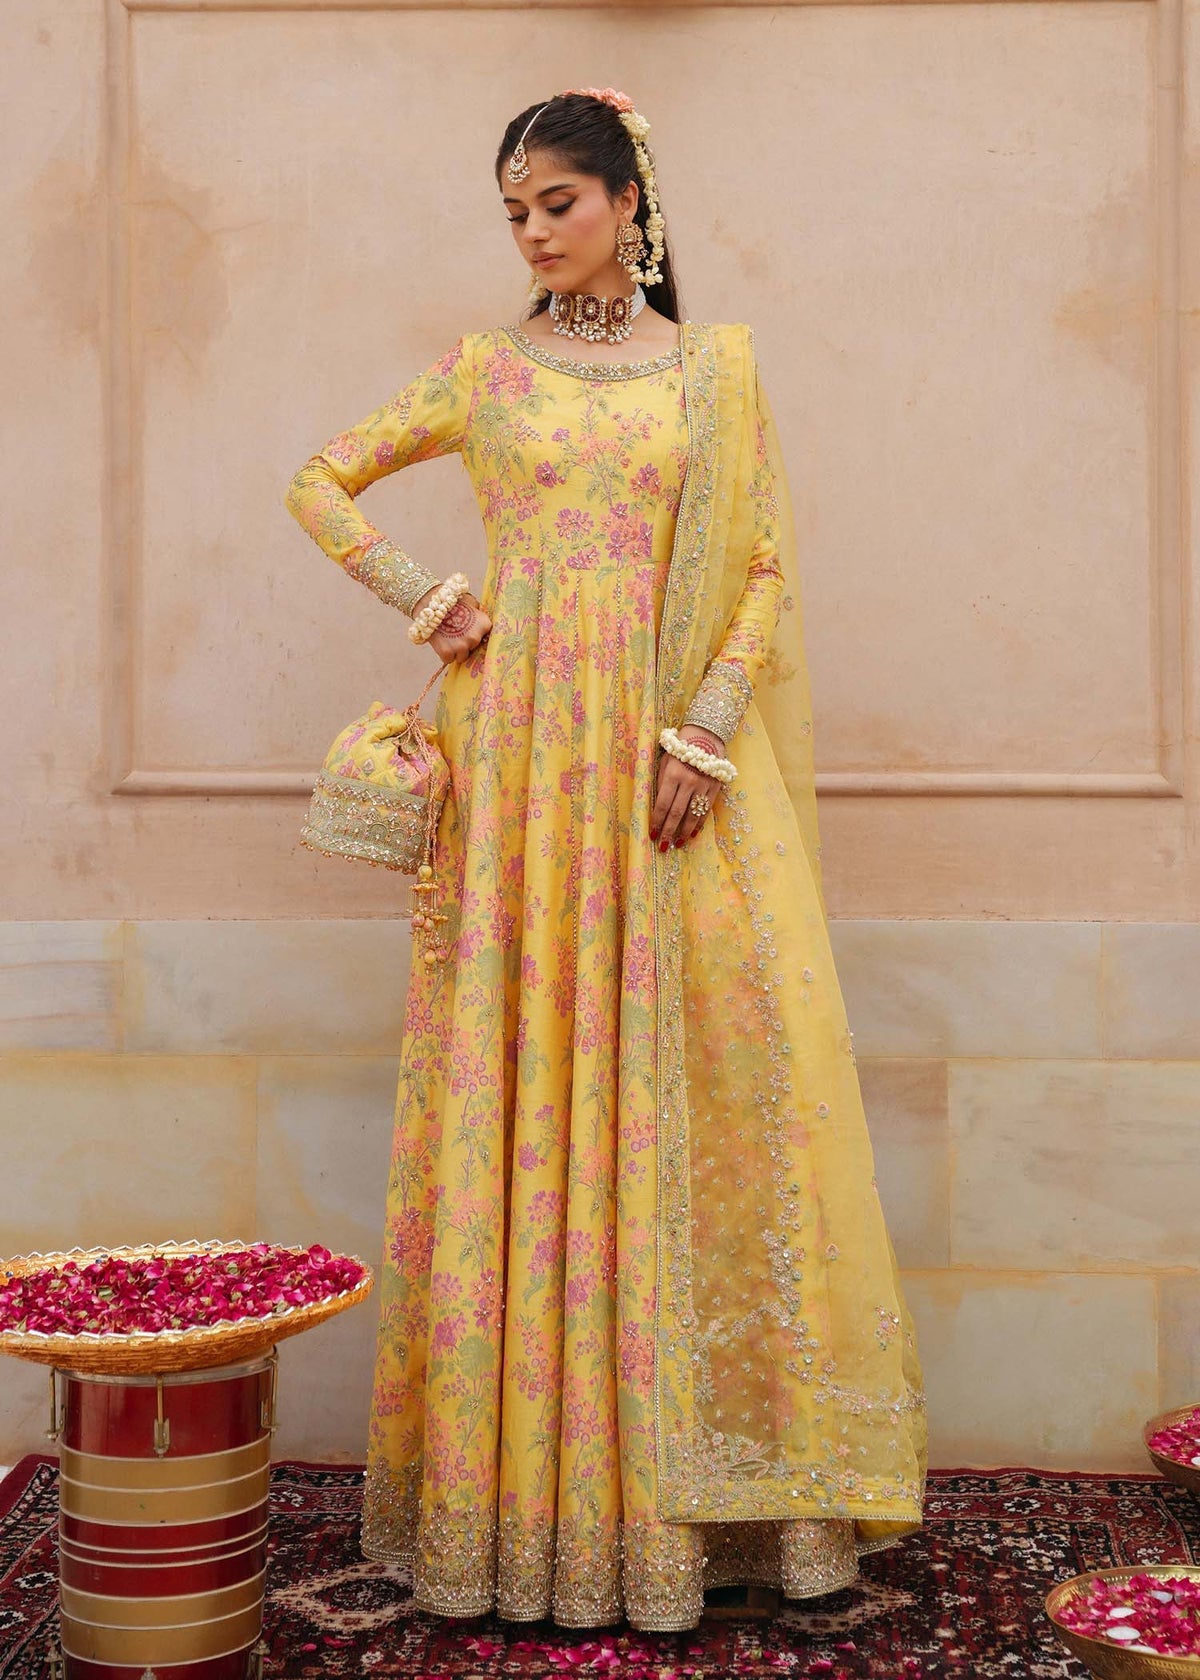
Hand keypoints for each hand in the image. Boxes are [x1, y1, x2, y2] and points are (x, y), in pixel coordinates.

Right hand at [417, 588, 491, 664]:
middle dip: (465, 642)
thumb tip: (482, 623)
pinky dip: (444, 654)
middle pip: (473, 647)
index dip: (475, 633)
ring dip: (455, 650)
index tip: (467, 628)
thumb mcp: (471, 603)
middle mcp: (475, 638)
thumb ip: (479, 614)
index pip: (484, 637)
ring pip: (461, 656)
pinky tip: (440, 642)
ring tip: (447, 638)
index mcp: (484, 625)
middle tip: (455, 632)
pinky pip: (448, 659)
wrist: (430, 603)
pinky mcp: (447, 653)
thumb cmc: (452, 602)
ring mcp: (461, 646)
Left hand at [650, 726, 724, 849]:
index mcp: (672, 774)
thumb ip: (661, 781)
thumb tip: (658, 807)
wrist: (706, 733)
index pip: (663, 805)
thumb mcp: (665, 759)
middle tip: (663, 846)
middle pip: (677, 813)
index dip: (657, 822)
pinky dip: (699, 823)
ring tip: (678, 843)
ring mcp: (704, 785)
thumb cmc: (680, 745)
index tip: (652, 834)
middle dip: (668, 831)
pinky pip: (706, 810)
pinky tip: (693, 833)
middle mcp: (688, 781)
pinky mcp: (715, 787)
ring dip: (684, 832)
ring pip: (693, 815)